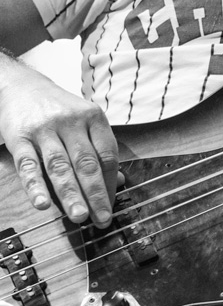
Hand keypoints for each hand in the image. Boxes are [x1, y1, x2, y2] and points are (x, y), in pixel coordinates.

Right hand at [0, 61, 117, 227]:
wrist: (20, 86)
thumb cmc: (59, 109)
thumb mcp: (85, 121)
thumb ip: (100, 149)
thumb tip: (120, 181)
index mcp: (93, 117)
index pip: (107, 154)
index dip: (111, 182)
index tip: (112, 205)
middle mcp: (71, 122)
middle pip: (87, 163)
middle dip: (96, 193)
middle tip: (102, 219)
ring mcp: (45, 129)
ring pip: (60, 167)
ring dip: (71, 194)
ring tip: (80, 217)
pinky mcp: (19, 137)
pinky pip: (29, 165)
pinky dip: (36, 186)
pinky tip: (43, 204)